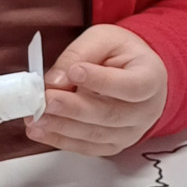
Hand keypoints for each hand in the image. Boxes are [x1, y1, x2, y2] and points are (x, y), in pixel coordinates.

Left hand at [32, 24, 167, 155]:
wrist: (132, 73)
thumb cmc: (120, 54)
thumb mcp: (103, 39)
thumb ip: (80, 54)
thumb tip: (55, 81)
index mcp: (151, 78)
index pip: (132, 86)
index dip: (103, 81)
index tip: (75, 71)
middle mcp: (146, 110)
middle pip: (110, 114)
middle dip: (73, 109)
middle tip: (45, 100)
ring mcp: (130, 132)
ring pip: (96, 135)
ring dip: (62, 127)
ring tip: (35, 117)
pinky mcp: (113, 145)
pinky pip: (86, 147)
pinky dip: (60, 140)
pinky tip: (39, 130)